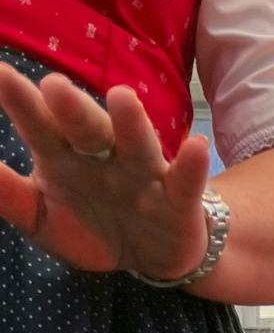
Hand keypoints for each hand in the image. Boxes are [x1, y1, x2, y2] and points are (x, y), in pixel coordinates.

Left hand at [0, 66, 212, 278]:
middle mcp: (103, 157)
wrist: (150, 256)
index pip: (40, 128)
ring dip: (131, 123)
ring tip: (123, 98)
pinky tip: (196, 147)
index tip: (1, 76)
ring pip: (136, 146)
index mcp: (64, 157)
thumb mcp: (42, 219)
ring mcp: (142, 176)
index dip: (22, 104)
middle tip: (53, 86)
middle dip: (73, 109)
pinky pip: (184, 182)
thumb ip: (9, 195)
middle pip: (86, 129)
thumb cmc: (91, 228)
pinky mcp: (178, 201)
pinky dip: (191, 166)